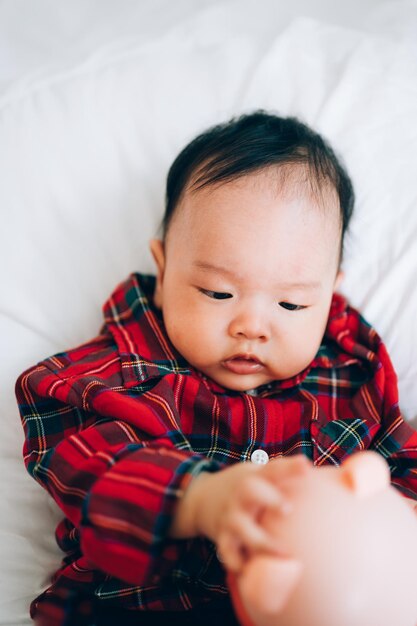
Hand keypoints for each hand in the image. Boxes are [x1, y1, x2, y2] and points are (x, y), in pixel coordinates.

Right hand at [175, 454, 311, 572]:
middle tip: (288, 509)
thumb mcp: (263, 474)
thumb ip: (293, 476)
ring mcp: (230, 516)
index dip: (289, 467)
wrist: (201, 497)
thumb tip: (350, 479)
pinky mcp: (222, 536)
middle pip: (251, 490)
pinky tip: (249, 572)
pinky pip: (227, 552)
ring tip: (283, 554)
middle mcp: (242, 494)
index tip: (305, 466)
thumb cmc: (248, 487)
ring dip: (259, 540)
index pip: (274, 468)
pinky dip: (236, 562)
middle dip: (269, 499)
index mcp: (256, 476)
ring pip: (240, 527)